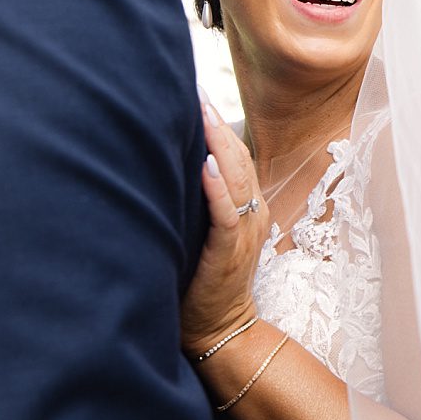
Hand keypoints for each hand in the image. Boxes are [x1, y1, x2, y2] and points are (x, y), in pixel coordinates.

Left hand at [181, 92, 267, 356]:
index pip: (236, 156)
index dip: (218, 125)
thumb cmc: (203, 282)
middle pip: (239, 158)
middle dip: (217, 123)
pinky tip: (207, 166)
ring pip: (238, 179)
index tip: (197, 93)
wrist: (219, 330)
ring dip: (219, 144)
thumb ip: (199, 203)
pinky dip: (219, 189)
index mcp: (248, 208)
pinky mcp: (229, 255)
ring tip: (203, 112)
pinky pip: (227, 216)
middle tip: (195, 89)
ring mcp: (244, 234)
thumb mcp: (205, 234)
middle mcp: (252, 215)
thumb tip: (168, 167)